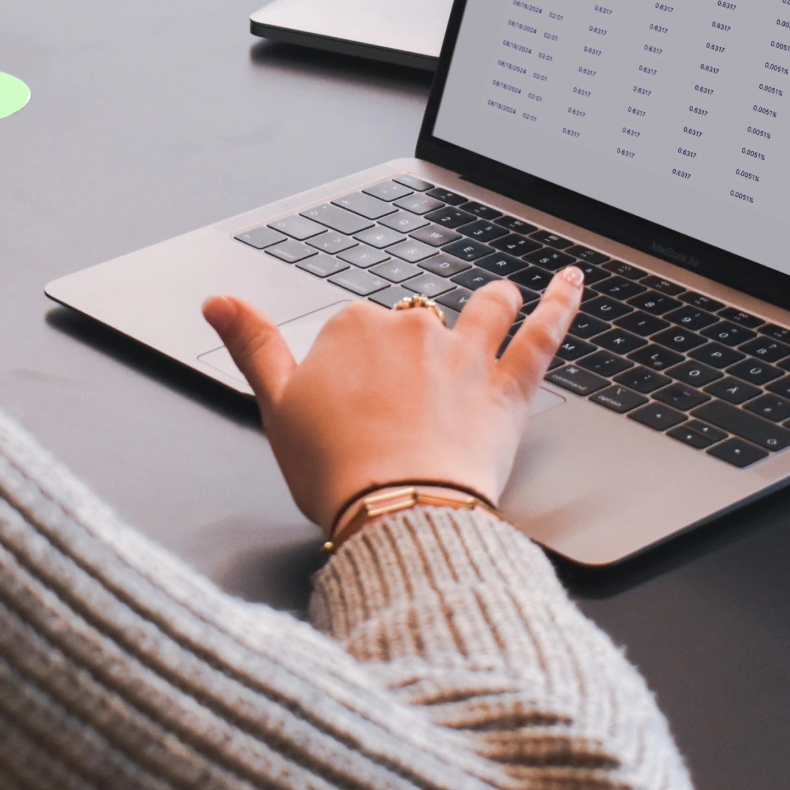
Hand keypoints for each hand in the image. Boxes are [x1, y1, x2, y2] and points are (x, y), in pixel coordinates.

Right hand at [202, 267, 584, 530]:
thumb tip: (217, 302)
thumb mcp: (274, 406)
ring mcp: (465, 354)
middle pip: (417, 324)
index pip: (357, 329)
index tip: (352, 399)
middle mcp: (413, 329)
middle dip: (418, 348)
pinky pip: (541, 333)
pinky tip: (572, 280)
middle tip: (409, 397)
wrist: (395, 509)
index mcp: (355, 328)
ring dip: (494, 300)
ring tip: (504, 293)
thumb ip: (249, 345)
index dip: (356, 363)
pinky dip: (560, 302)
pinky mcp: (507, 386)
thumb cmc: (333, 469)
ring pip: (484, 311)